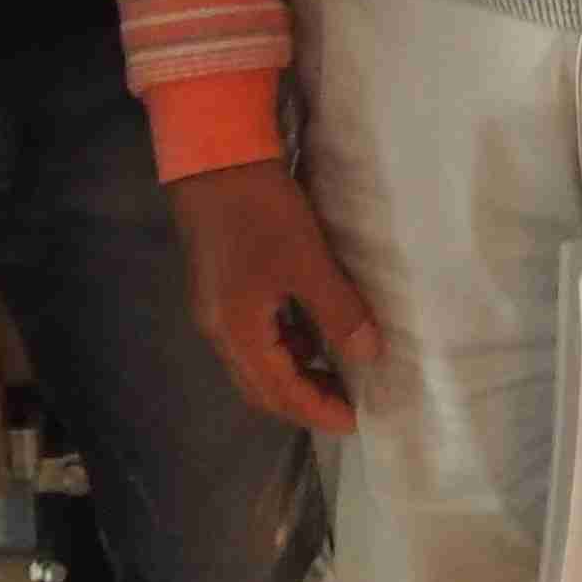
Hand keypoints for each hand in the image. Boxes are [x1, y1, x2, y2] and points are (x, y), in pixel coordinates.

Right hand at [165, 161, 382, 434]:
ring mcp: (215, 311)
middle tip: (346, 404)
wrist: (213, 160)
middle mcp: (219, 331)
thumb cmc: (260, 213)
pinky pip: (251, 339)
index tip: (355, 421)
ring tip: (336, 372)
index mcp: (237, 333)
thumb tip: (369, 355)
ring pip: (254, 364)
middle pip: (260, 388)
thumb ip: (338, 312)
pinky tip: (309, 335)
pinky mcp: (219, 290)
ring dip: (292, 376)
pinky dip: (282, 349)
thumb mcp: (307, 261)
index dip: (318, 410)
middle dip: (303, 402)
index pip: (279, 392)